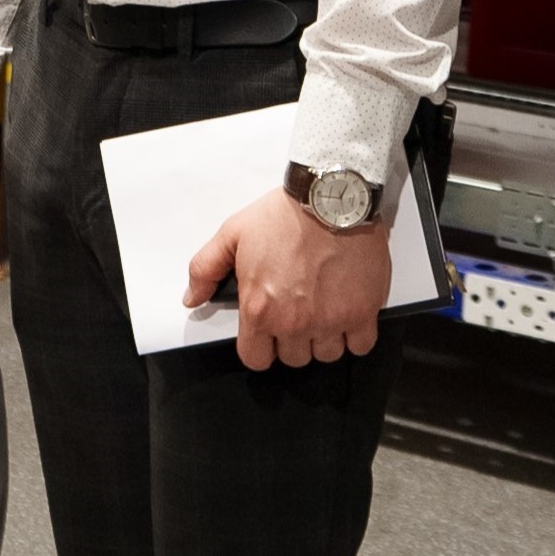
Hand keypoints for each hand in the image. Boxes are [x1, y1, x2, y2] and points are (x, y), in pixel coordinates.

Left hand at [184, 188, 389, 371]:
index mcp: (260, 309)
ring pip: (327, 355)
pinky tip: (348, 313)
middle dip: (293, 340)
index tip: (267, 332)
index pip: (255, 359)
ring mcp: (331, 320)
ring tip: (323, 310)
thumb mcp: (232, 234)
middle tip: (297, 312)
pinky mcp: (362, 312)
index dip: (260, 347)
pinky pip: (360, 346)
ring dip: (324, 338)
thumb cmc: (285, 214)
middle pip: (294, 358)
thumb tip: (191, 298)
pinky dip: (356, 335)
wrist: (331, 197)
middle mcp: (295, 323)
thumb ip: (205, 269)